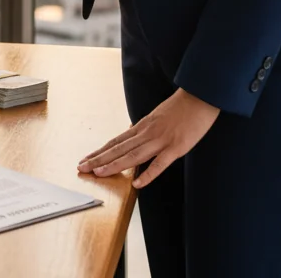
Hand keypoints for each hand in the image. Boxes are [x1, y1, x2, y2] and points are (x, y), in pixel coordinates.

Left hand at [77, 88, 219, 187]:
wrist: (198, 97)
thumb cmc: (180, 108)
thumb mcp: (157, 116)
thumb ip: (144, 127)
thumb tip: (131, 133)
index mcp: (142, 126)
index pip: (116, 141)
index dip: (100, 151)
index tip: (87, 158)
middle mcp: (146, 133)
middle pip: (118, 149)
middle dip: (99, 159)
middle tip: (81, 167)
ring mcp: (160, 140)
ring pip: (132, 155)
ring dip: (114, 165)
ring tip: (98, 173)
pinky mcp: (176, 148)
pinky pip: (160, 164)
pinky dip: (147, 174)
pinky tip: (136, 184)